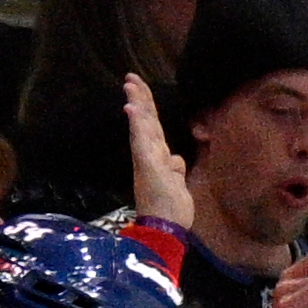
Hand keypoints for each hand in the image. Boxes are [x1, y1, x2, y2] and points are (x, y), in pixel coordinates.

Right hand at [123, 74, 191, 227]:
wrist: (165, 230)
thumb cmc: (171, 210)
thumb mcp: (177, 184)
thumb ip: (175, 169)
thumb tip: (175, 159)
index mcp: (156, 158)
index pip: (152, 127)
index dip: (147, 107)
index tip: (139, 87)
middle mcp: (149, 156)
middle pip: (146, 121)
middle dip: (140, 97)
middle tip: (130, 77)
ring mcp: (146, 160)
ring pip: (142, 126)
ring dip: (137, 104)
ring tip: (130, 85)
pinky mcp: (146, 166)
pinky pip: (140, 141)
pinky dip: (136, 124)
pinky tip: (131, 108)